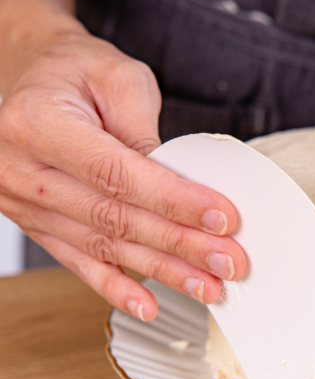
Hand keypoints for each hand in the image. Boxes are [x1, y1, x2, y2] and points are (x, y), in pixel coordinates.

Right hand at [0, 32, 246, 319]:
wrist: (32, 76)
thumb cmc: (76, 71)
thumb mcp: (118, 77)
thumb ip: (145, 130)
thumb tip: (180, 186)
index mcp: (38, 123)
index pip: (118, 173)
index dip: (174, 200)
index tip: (222, 218)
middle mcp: (23, 169)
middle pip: (115, 217)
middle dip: (180, 244)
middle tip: (228, 261)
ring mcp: (24, 203)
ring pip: (105, 246)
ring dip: (162, 271)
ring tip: (209, 286)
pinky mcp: (36, 225)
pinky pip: (79, 263)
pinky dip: (117, 288)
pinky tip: (149, 306)